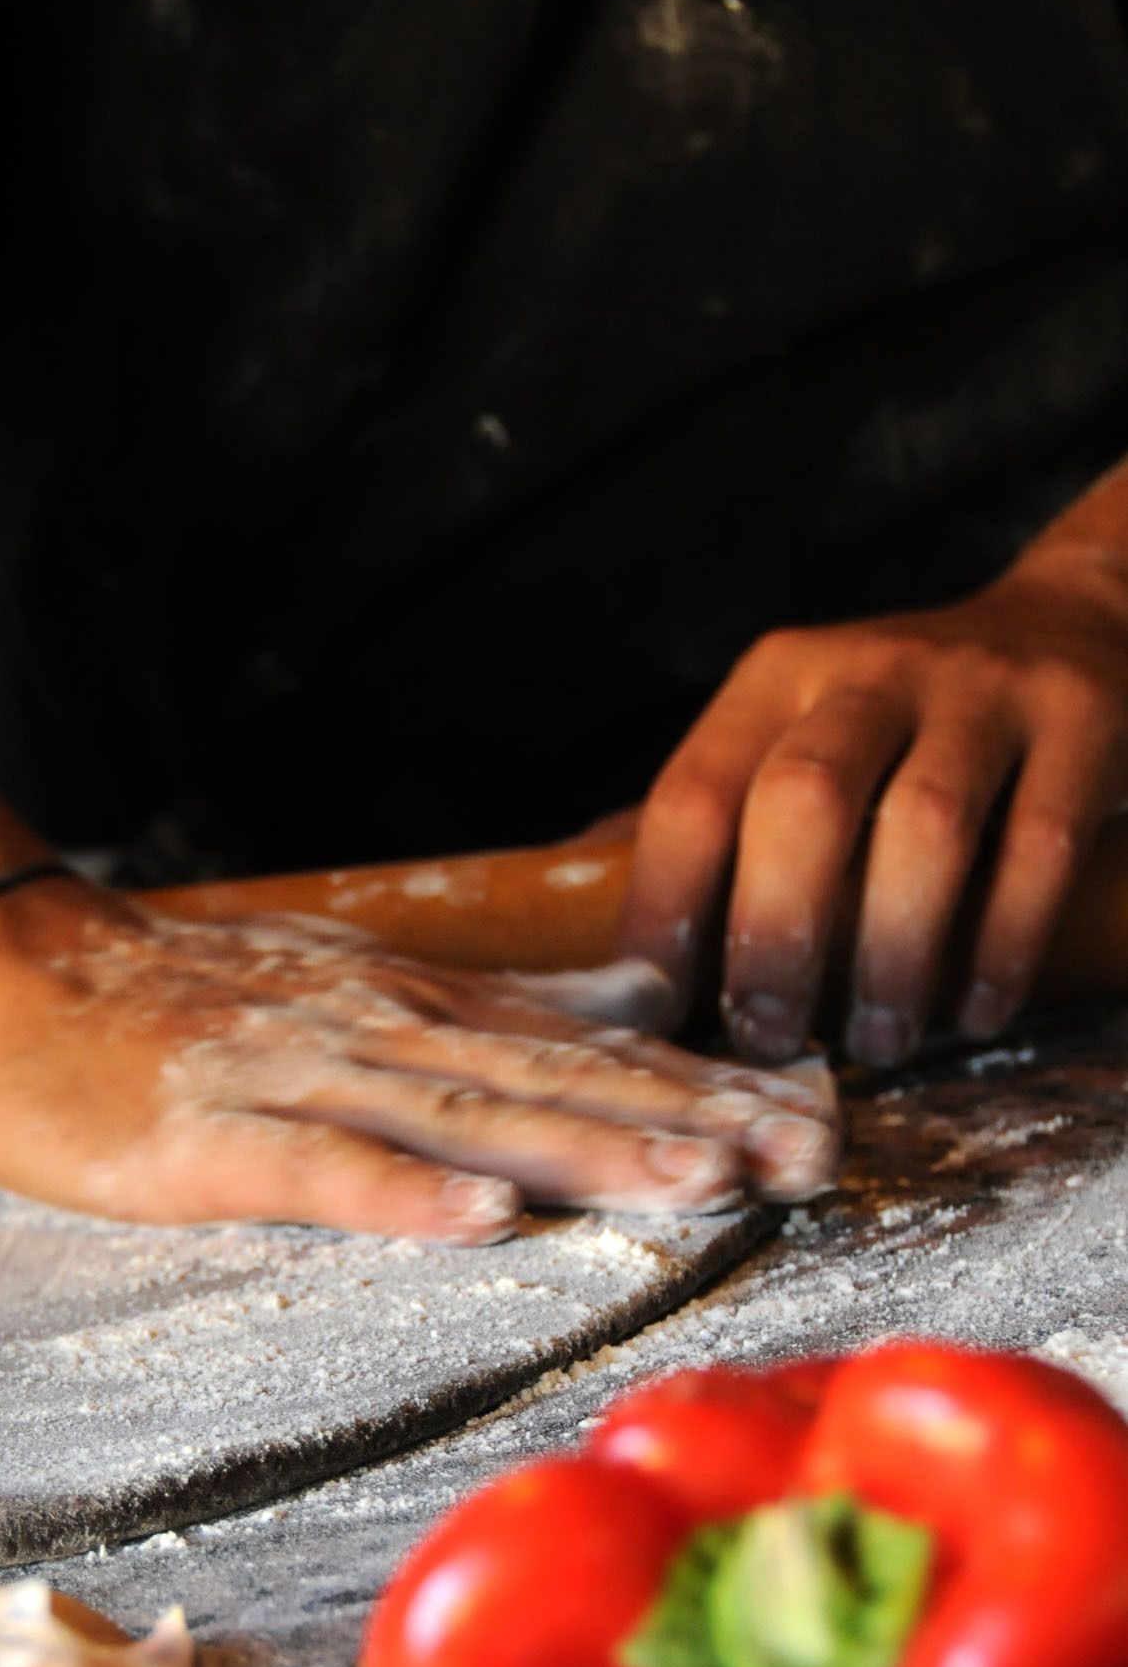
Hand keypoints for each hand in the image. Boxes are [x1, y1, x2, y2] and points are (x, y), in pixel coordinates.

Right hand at [0, 879, 839, 1242]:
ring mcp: (293, 1077)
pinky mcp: (203, 1133)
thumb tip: (627, 1019)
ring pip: (460, 1115)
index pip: (584, 1048)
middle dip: (689, 1119)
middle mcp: (378, 1031)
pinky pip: (312, 1166)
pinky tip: (476, 1219)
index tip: (820, 1123)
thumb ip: (478, 1023)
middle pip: (554, 1078)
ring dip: (583, 1145)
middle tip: (812, 1157)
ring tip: (698, 1181)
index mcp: (415, 1012)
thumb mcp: (349, 993)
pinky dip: (395, 1191)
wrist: (0, 974)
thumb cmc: (173, 1009)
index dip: (704, 1085)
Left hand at [619, 547, 1127, 1065]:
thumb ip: (710, 817)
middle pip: (804, 802)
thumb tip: (588, 924)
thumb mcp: (796, 733)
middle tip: (770, 1037)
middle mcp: (870, 671)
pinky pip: (1037, 847)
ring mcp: (982, 691)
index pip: (694, 792)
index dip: (665, 906)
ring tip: (879, 1043)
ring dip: (893, 953)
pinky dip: (1002, 944)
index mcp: (776, 679)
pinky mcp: (1081, 724)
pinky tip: (973, 1014)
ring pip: (925, 827)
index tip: (661, 1005)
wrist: (1077, 623)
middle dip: (777, 934)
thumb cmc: (903, 722)